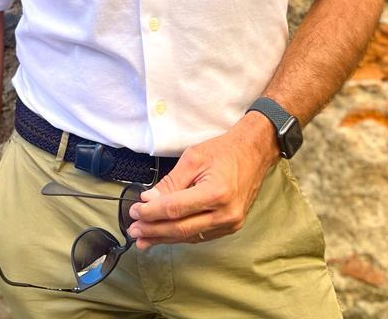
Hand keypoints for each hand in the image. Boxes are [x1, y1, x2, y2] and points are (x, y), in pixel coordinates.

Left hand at [127, 113, 278, 248]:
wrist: (254, 153)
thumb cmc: (225, 151)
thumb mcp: (194, 157)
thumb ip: (171, 182)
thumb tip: (149, 199)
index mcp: (216, 193)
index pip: (175, 209)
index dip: (151, 213)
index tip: (135, 210)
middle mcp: (225, 213)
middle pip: (181, 228)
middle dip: (154, 230)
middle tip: (134, 229)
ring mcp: (230, 223)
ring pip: (189, 236)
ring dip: (164, 237)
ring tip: (144, 237)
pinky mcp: (231, 227)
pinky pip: (200, 236)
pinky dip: (181, 235)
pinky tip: (165, 235)